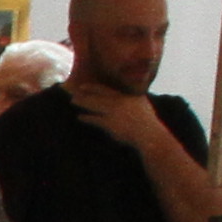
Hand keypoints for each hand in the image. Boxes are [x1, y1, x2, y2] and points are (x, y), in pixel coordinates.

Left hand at [68, 80, 184, 159]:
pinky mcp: (111, 123)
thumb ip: (132, 99)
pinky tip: (80, 117)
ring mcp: (115, 112)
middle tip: (72, 92)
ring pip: (95, 105)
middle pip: (98, 96)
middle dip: (84, 94)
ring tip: (73, 101)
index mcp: (128, 96)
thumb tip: (123, 97)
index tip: (83, 86)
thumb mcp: (141, 105)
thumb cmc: (146, 123)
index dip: (93, 88)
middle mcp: (121, 101)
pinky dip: (87, 118)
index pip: (107, 90)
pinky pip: (95, 119)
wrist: (149, 135)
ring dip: (83, 102)